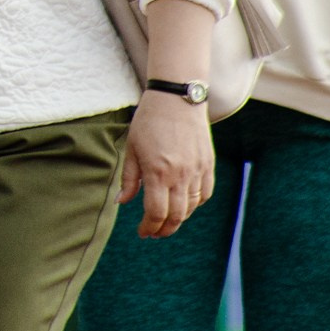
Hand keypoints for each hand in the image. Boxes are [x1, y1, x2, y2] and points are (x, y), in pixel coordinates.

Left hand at [118, 90, 214, 237]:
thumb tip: (121, 203)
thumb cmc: (149, 121)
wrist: (177, 98)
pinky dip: (195, 204)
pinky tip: (184, 204)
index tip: (142, 232)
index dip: (149, 227)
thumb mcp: (132, 148)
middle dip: (164, 229)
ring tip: (167, 220)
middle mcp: (180, 175)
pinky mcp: (208, 164)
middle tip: (154, 232)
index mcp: (158, 172)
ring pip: (191, 207)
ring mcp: (197, 171)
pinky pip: (204, 194)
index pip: (156, 213)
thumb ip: (129, 179)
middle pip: (176, 216)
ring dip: (179, 218)